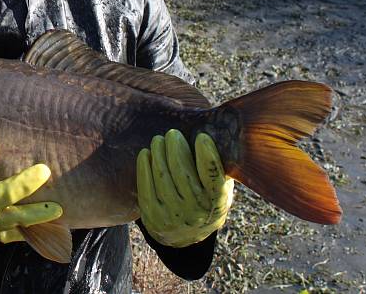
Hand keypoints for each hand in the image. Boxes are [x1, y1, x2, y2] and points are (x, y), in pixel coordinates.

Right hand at [0, 138, 62, 245]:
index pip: (9, 194)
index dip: (29, 182)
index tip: (45, 170)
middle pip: (13, 220)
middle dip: (37, 215)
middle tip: (60, 211)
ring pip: (0, 231)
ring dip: (22, 228)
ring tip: (41, 228)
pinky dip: (0, 231)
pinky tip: (4, 229)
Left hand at [137, 130, 233, 247]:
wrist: (185, 234)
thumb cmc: (206, 197)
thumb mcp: (221, 187)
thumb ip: (218, 166)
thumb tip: (216, 130)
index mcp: (217, 202)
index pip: (213, 176)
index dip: (207, 155)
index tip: (201, 136)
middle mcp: (196, 211)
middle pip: (182, 172)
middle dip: (176, 148)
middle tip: (172, 133)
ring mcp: (173, 215)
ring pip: (162, 176)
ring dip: (159, 153)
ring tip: (158, 140)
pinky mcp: (152, 216)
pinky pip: (145, 186)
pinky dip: (144, 166)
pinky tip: (146, 153)